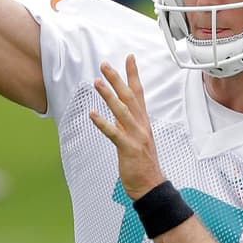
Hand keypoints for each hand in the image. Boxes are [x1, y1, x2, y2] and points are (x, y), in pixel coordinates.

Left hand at [90, 55, 166, 199]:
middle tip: (105, 64)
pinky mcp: (128, 148)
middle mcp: (141, 125)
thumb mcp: (135, 138)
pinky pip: (114, 133)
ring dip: (109, 95)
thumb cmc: (142, 163)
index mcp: (142, 121)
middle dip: (117, 79)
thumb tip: (114, 114)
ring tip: (97, 82)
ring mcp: (136, 136)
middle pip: (129, 96)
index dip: (133, 74)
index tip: (129, 58)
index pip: (138, 92)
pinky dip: (103, 123)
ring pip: (121, 111)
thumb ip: (126, 124)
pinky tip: (92, 115)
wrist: (151, 185)